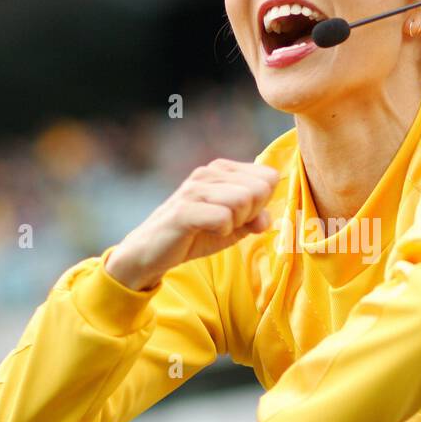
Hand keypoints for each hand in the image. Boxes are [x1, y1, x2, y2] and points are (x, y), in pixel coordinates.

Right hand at [107, 159, 281, 289]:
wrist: (151, 251)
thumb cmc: (194, 235)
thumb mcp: (233, 227)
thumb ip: (254, 219)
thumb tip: (267, 218)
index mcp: (222, 170)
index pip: (269, 177)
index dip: (263, 202)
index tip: (241, 216)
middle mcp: (208, 172)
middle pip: (260, 188)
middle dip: (251, 213)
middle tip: (227, 224)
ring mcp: (195, 189)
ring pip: (243, 200)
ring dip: (236, 223)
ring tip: (216, 228)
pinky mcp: (184, 209)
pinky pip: (223, 217)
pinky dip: (222, 231)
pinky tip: (206, 232)